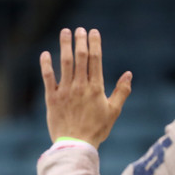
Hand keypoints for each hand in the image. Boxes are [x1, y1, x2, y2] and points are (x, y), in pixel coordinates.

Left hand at [40, 27, 131, 147]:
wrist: (75, 145)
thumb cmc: (96, 130)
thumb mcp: (113, 111)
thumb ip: (122, 91)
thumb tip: (129, 74)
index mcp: (96, 88)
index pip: (96, 60)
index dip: (95, 44)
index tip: (93, 32)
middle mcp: (80, 86)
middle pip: (81, 58)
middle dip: (80, 41)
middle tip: (79, 29)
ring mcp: (65, 91)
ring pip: (65, 64)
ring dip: (65, 46)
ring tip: (65, 33)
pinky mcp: (52, 98)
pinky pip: (48, 78)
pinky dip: (46, 65)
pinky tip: (45, 54)